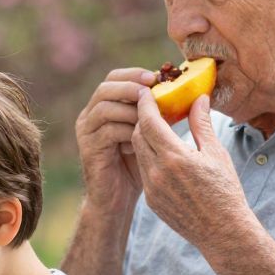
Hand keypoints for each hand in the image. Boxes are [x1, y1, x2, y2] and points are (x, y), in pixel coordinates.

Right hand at [76, 67, 155, 213]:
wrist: (116, 200)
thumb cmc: (136, 166)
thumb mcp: (149, 135)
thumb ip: (158, 115)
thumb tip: (189, 95)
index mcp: (103, 108)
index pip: (113, 78)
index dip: (133, 74)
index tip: (157, 76)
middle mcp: (89, 116)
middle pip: (105, 88)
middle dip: (131, 87)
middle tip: (153, 91)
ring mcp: (86, 132)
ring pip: (105, 107)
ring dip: (131, 110)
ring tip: (151, 120)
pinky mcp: (88, 148)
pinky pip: (108, 131)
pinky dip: (128, 131)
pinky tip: (141, 141)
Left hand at [131, 92, 249, 244]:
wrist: (223, 232)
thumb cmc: (225, 191)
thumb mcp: (216, 154)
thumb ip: (202, 124)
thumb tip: (198, 98)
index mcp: (175, 158)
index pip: (149, 122)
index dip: (145, 104)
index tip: (146, 92)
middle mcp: (158, 172)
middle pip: (138, 135)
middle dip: (143, 119)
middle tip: (152, 108)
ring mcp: (152, 188)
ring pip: (139, 153)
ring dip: (144, 138)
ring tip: (157, 129)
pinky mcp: (150, 200)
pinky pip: (143, 171)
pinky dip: (148, 158)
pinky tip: (160, 153)